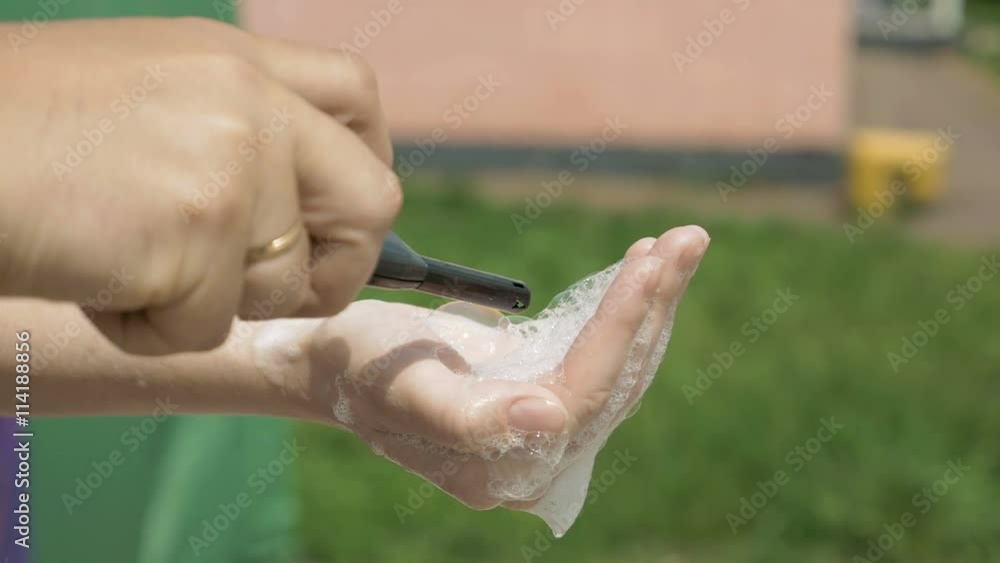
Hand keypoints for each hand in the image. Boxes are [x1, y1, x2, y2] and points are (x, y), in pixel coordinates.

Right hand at [0, 17, 400, 354]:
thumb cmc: (11, 130)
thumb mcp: (141, 91)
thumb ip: (228, 130)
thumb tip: (297, 209)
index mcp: (233, 58)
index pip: (358, 93)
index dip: (366, 163)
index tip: (336, 216)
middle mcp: (248, 99)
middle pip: (373, 199)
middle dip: (341, 264)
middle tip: (282, 289)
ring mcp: (231, 162)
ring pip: (286, 284)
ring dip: (214, 302)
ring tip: (126, 267)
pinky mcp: (197, 231)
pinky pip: (208, 327)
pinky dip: (150, 330)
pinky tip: (91, 281)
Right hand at [285, 226, 708, 510]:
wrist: (331, 360)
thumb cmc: (357, 369)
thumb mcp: (402, 387)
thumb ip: (470, 417)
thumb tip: (551, 417)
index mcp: (506, 468)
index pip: (584, 396)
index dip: (619, 331)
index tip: (649, 264)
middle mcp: (536, 454)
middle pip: (616, 382)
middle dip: (653, 308)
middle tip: (686, 240)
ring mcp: (544, 423)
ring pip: (619, 366)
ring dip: (654, 304)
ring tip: (681, 244)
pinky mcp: (543, 386)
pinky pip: (601, 351)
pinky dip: (627, 308)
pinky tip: (648, 268)